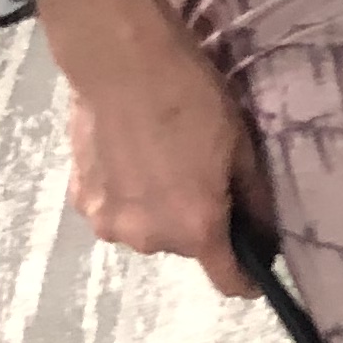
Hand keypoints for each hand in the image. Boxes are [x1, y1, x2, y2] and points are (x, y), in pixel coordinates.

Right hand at [53, 0, 268, 298]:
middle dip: (198, 222)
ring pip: (147, 228)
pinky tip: (127, 155)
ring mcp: (108, 223)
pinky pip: (115, 209)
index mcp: (196, 229)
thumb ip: (253, 201)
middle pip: (185, 247)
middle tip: (201, 175)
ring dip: (157, 209)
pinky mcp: (79, 199)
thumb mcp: (241, 146)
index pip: (228, 282)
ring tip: (159, 160)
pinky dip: (125, 193)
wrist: (120, 61)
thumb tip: (262, 236)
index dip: (246, 277)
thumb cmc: (191, 98)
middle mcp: (149, 240)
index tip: (255, 263)